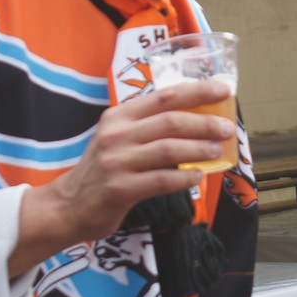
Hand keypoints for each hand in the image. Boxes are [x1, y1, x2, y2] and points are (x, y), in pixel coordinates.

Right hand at [12, 79, 233, 274]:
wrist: (68, 205)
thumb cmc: (104, 170)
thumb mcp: (119, 139)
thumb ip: (149, 128)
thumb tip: (199, 122)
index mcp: (119, 116)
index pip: (164, 96)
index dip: (197, 91)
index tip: (223, 91)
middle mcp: (116, 134)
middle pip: (171, 121)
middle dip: (205, 123)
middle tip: (227, 128)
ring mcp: (117, 161)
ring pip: (169, 149)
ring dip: (199, 149)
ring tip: (218, 150)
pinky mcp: (119, 188)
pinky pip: (161, 180)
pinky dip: (185, 178)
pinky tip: (198, 177)